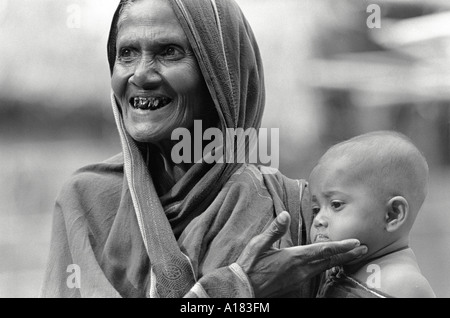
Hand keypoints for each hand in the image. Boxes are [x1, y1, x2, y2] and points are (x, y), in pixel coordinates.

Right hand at [236, 211, 367, 297]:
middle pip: (330, 261)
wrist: (244, 287)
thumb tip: (286, 215)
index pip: (324, 250)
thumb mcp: (259, 244)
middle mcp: (301, 269)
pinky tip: (329, 266)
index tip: (356, 242)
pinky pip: (316, 274)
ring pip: (325, 268)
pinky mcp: (295, 283)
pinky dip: (327, 268)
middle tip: (363, 249)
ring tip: (351, 256)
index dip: (342, 246)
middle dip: (348, 255)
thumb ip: (275, 229)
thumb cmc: (250, 265)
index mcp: (294, 257)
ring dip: (339, 261)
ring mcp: (299, 278)